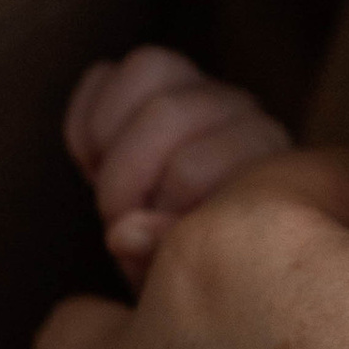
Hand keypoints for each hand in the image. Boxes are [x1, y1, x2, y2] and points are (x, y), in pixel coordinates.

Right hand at [64, 45, 295, 289]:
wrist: (197, 260)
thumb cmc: (204, 273)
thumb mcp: (193, 281)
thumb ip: (168, 256)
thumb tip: (124, 232)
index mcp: (262, 160)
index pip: (192, 166)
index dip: (158, 212)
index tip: (157, 249)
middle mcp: (239, 113)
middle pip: (166, 110)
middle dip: (124, 177)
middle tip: (120, 221)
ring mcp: (200, 89)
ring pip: (147, 67)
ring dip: (109, 137)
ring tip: (106, 186)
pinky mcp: (155, 83)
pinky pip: (106, 76)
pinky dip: (87, 121)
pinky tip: (94, 163)